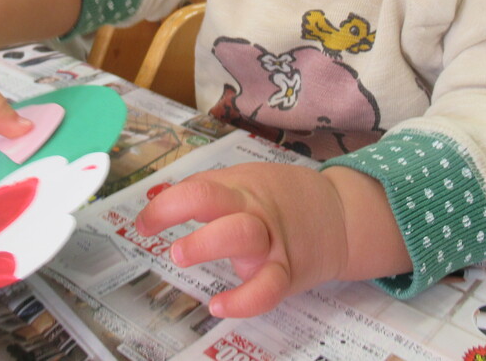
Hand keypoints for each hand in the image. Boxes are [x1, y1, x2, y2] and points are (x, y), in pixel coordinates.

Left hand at [134, 162, 410, 317]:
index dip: (165, 205)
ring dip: (207, 244)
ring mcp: (272, 242)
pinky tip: (219, 305)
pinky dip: (244, 300)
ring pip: (242, 238)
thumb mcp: (246, 180)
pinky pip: (267, 288)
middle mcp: (254, 211)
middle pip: (219, 204)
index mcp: (240, 188)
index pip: (198, 189)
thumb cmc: (283, 197)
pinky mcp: (287, 272)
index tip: (144, 224)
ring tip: (179, 257)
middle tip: (165, 241)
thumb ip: (205, 190)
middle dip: (181, 212)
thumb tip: (156, 198)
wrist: (341, 214)